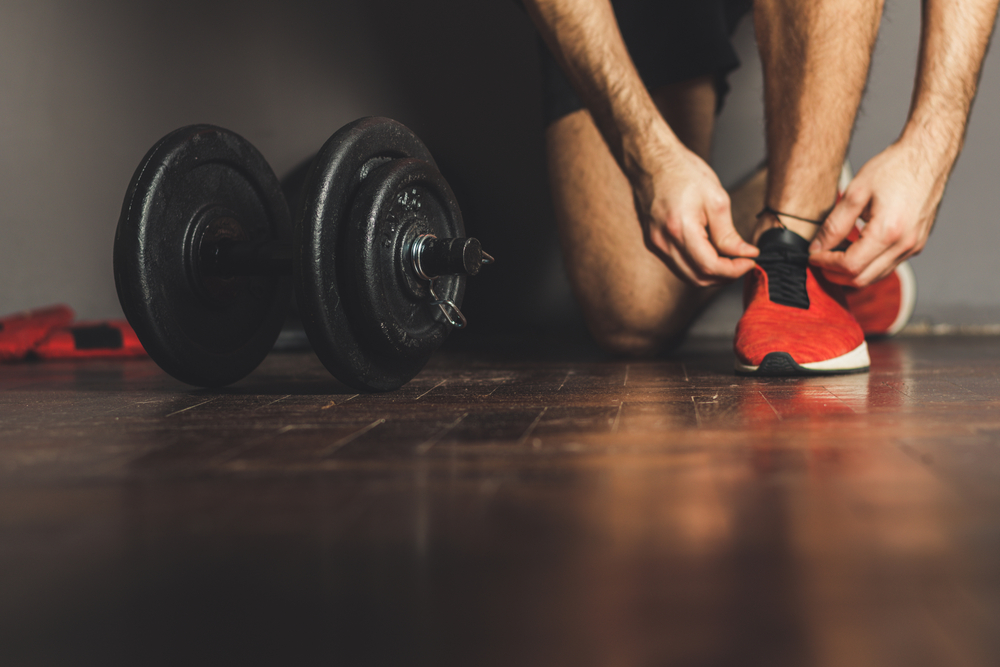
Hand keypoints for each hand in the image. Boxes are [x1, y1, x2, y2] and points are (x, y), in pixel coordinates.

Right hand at [631, 143, 757, 286]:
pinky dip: (697, 265)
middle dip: (724, 276)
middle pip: (698, 278)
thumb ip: (729, 234)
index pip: (710, 266)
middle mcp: (663, 241)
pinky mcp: (653, 243)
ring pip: (688, 275)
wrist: (652, 161)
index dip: (733, 271)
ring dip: (711, 273)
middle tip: (742, 263)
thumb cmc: (682, 172)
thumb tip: (745, 254)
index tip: (749, 262)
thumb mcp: (716, 199)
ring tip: (729, 259)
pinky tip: (710, 253)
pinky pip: (678, 265)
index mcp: (680, 229)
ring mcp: (655, 244)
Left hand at [809, 139, 949, 286]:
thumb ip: (834, 224)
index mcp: (889, 232)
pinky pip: (888, 266)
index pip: (850, 265)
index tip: (813, 255)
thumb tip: (818, 247)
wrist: (927, 155)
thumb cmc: (895, 168)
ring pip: (875, 276)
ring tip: (833, 255)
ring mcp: (913, 247)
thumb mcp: (855, 192)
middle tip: (819, 260)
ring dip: (851, 272)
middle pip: (862, 279)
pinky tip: (854, 250)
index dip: (826, 264)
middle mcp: (905, 245)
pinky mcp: (916, 244)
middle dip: (835, 274)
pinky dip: (867, 265)